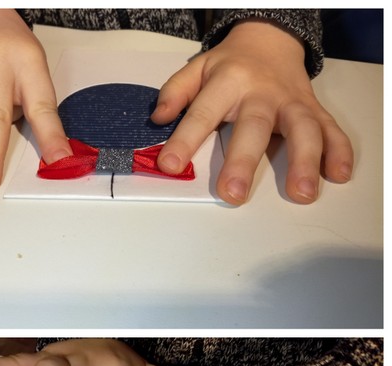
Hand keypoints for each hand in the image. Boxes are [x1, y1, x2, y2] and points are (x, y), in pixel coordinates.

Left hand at [152, 19, 352, 204]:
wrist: (269, 40)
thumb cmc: (229, 64)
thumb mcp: (196, 69)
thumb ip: (176, 92)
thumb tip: (157, 118)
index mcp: (227, 82)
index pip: (202, 113)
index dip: (185, 140)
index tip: (170, 165)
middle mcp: (262, 93)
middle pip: (255, 127)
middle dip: (244, 161)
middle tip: (233, 194)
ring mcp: (291, 102)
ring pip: (303, 129)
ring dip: (305, 161)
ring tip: (302, 193)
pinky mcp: (313, 109)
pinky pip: (331, 128)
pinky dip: (338, 150)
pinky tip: (338, 173)